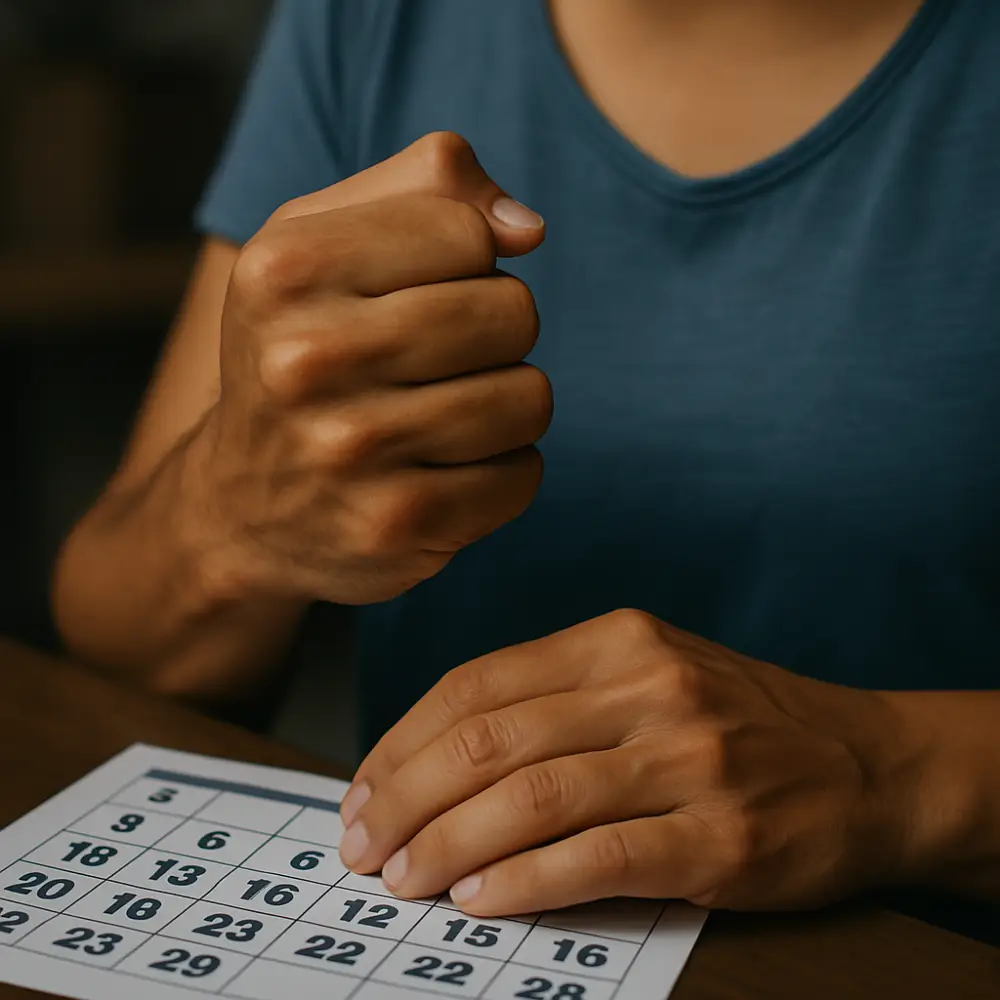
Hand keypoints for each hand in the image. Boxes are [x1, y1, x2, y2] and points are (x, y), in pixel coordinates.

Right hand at [191, 132, 549, 604]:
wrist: (241, 506)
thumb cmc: (302, 352)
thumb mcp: (323, 240)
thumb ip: (426, 186)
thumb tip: (526, 229)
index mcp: (284, 270)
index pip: (468, 232)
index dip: (470, 262)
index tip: (424, 292)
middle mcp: (304, 360)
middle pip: (512, 312)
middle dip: (499, 334)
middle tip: (444, 363)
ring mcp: (349, 452)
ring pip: (529, 398)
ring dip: (508, 406)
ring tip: (446, 417)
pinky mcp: (394, 526)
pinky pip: (522, 475)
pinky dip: (503, 471)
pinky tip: (446, 472)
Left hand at [338, 609, 911, 914]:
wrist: (867, 765)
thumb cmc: (736, 723)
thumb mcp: (648, 676)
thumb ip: (554, 703)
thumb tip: (435, 759)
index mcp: (617, 640)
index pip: (476, 684)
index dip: (403, 741)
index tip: (363, 789)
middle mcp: (649, 686)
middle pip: (489, 739)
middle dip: (406, 798)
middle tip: (363, 844)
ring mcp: (688, 760)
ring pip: (531, 799)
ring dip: (448, 845)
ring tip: (404, 877)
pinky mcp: (719, 838)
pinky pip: (597, 858)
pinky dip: (524, 882)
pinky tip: (480, 899)